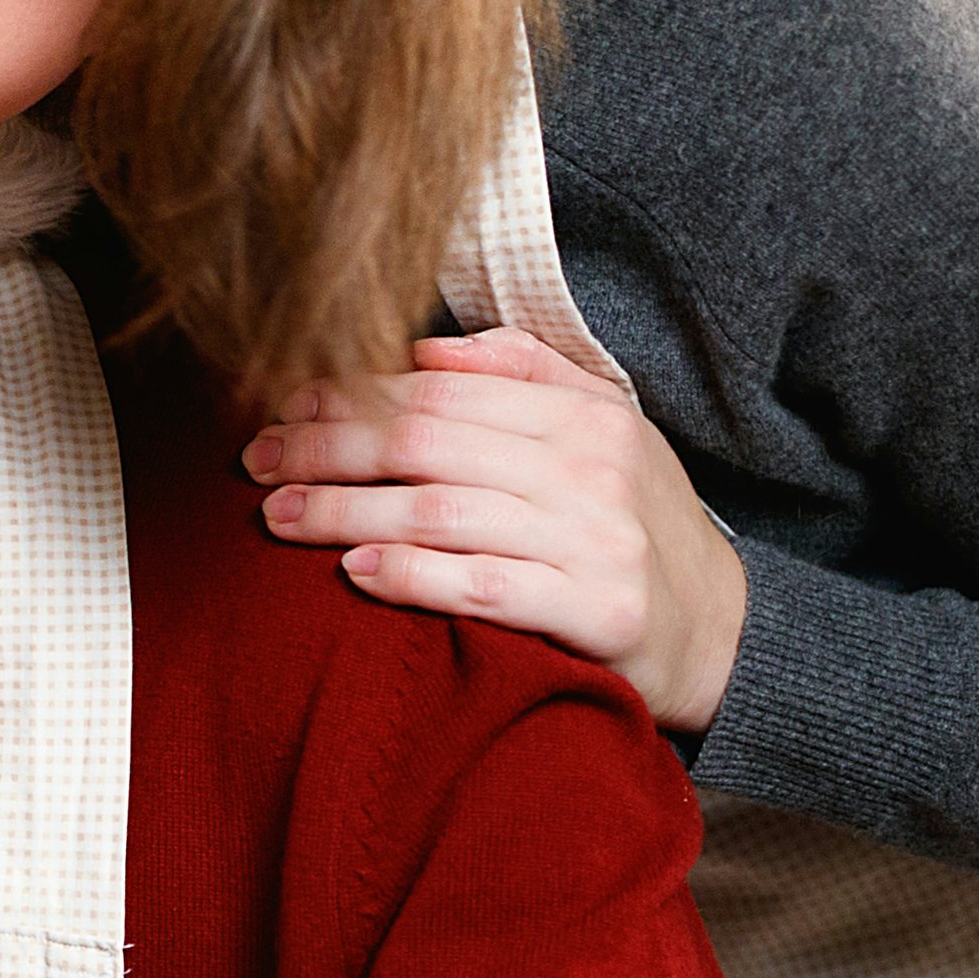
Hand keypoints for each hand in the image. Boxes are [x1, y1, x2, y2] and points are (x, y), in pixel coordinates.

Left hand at [247, 329, 746, 732]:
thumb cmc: (633, 525)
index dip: (346, 396)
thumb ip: (522, 374)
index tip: (280, 409)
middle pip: (424, 442)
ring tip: (278, 517)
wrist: (722, 631)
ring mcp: (596, 539)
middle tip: (256, 464)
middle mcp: (589, 467)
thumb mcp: (602, 431)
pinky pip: (483, 585)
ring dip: (343, 511)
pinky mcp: (598, 611)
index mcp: (582, 413)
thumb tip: (424, 345)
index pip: (438, 390)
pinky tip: (355, 572)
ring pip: (439, 510)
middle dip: (325, 449)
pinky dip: (411, 576)